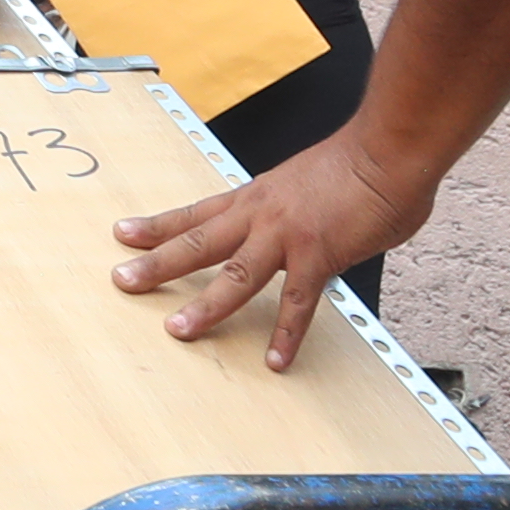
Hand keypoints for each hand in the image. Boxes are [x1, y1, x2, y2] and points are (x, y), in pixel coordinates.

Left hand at [109, 131, 439, 371]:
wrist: (387, 150)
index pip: (196, 213)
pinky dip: (287, 335)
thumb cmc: (359, 163)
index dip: (159, 226)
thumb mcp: (307, 183)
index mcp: (256, 195)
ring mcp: (286, 235)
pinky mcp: (318, 255)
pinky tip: (276, 360)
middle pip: (197, 241)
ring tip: (178, 330)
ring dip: (205, 305)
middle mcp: (261, 214)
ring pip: (235, 276)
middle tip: (123, 281)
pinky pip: (298, 303)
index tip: (125, 235)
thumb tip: (306, 228)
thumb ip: (297, 211)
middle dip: (157, 263)